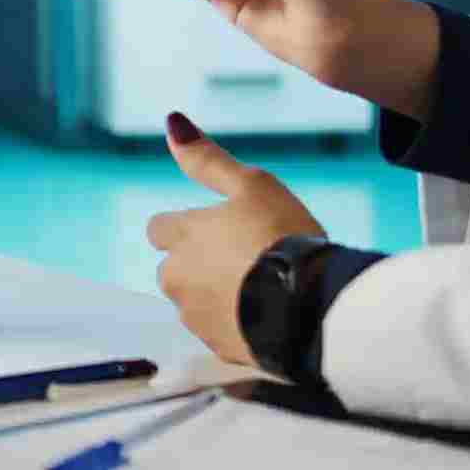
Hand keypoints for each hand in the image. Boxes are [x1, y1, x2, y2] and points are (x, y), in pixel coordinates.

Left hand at [146, 112, 325, 367]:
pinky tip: (266, 313)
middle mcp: (178, 278)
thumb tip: (171, 121)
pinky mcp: (219, 348)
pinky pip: (219, 332)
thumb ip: (207, 159)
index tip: (214, 228)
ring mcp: (196, 317)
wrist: (310, 307)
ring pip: (193, 302)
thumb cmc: (283, 238)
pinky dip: (234, 324)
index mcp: (182, 236)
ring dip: (215, 296)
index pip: (158, 229)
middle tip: (244, 259)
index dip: (184, 227)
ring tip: (260, 287)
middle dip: (197, 265)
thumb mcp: (251, 184)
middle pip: (173, 269)